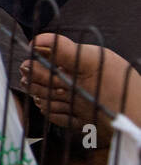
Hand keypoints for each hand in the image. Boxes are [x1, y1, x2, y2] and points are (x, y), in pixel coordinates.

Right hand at [20, 33, 138, 130]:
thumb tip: (35, 41)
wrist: (135, 123)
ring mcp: (69, 99)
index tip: (47, 73)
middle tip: (64, 90)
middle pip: (34, 81)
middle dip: (44, 87)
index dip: (36, 68)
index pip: (37, 61)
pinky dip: (60, 117)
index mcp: (72, 62)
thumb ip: (64, 49)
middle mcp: (68, 78)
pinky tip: (75, 116)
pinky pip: (52, 117)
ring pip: (41, 99)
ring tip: (71, 103)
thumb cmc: (121, 90)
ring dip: (53, 103)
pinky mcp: (72, 118)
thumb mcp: (94, 62)